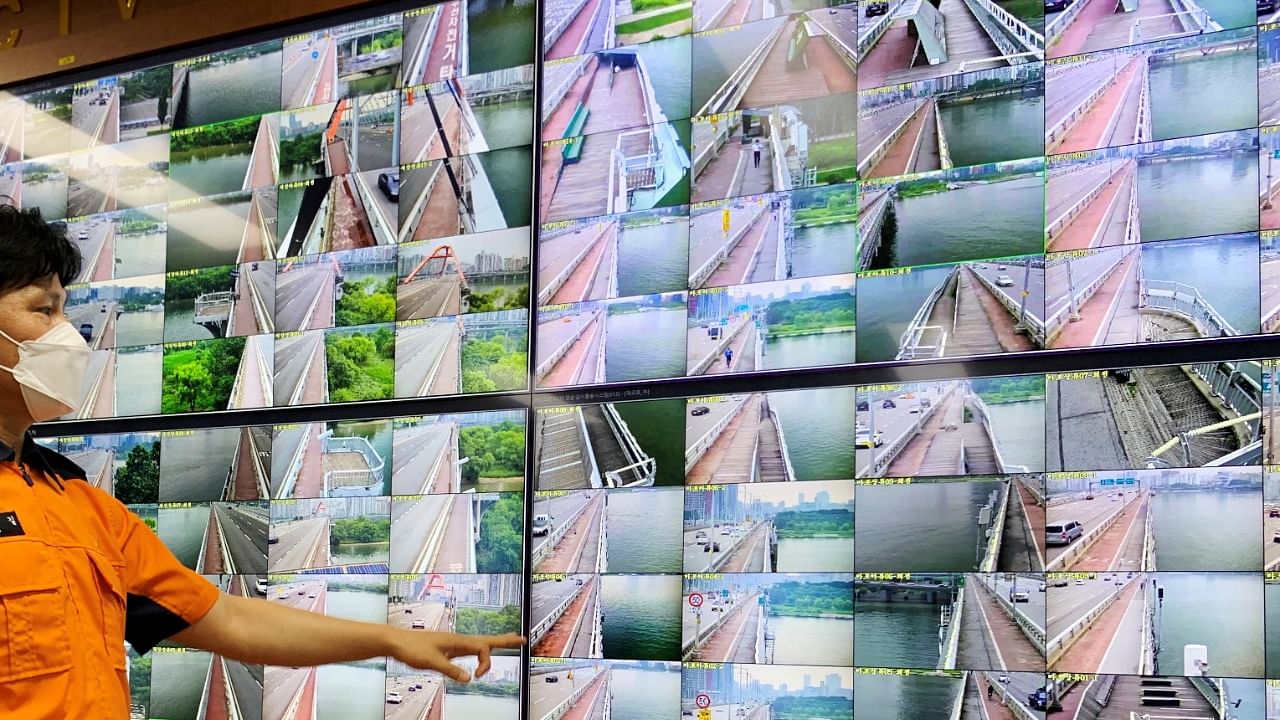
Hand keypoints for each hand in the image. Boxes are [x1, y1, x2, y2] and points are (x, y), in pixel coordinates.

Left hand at [386, 630, 524, 681]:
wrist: (397, 642)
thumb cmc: (412, 648)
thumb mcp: (432, 662)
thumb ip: (451, 670)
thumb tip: (468, 679)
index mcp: (457, 641)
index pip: (482, 648)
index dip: (485, 662)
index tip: (477, 676)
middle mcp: (458, 640)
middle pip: (487, 640)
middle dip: (506, 640)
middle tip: (523, 640)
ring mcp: (454, 644)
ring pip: (480, 644)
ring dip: (495, 644)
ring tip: (509, 643)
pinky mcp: (448, 650)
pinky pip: (470, 649)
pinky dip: (480, 651)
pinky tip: (481, 655)